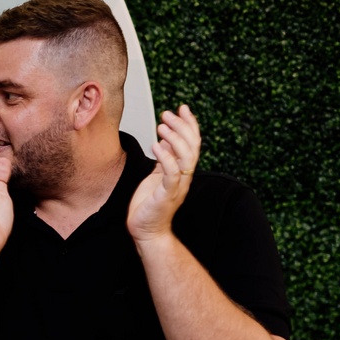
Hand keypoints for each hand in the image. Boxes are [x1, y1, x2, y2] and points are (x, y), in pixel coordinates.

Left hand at [128, 105, 200, 242]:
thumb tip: (165, 139)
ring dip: (175, 139)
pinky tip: (156, 146)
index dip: (190, 124)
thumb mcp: (156, 176)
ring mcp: (177, 186)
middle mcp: (184, 177)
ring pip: (186, 158)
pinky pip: (172, 173)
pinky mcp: (167, 195)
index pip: (192, 143)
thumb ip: (164, 159)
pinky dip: (166, 157)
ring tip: (161, 126)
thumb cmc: (148, 206)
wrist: (146, 231)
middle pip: (193, 147)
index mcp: (182, 171)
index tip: (182, 108)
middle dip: (182, 127)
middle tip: (168, 114)